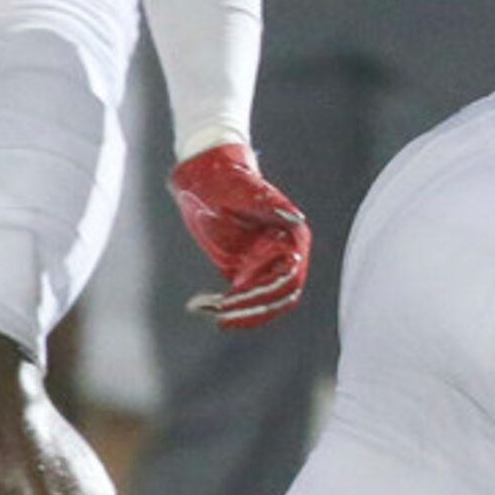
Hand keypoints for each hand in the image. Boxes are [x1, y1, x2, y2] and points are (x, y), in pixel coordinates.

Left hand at [169, 142, 311, 329]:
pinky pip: (239, 298)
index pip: (290, 279)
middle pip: (277, 298)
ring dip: (237, 313)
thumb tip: (296, 218)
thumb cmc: (231, 180)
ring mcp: (262, 265)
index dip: (268, 294)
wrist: (209, 177)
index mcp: (293, 238)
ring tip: (205, 309)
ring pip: (259, 303)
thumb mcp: (248, 192)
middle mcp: (282, 256)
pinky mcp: (242, 270)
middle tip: (222, 317)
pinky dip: (222, 306)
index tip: (239, 299)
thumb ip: (272, 206)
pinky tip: (198, 305)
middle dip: (252, 311)